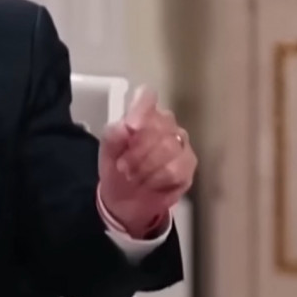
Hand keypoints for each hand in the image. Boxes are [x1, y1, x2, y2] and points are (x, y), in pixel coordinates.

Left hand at [98, 86, 196, 236]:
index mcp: (143, 113)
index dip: (141, 109)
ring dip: (146, 167)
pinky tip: (150, 184)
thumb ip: (114, 135)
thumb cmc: (117, 166)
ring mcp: (181, 142)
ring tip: (134, 177)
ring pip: (168, 148)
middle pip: (158, 126)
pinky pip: (176, 168)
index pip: (147, 96)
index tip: (131, 128)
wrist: (126, 199)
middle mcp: (166, 122)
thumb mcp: (107, 150)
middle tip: (123, 167)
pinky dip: (158, 179)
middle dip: (137, 151)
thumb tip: (126, 126)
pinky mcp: (189, 163)